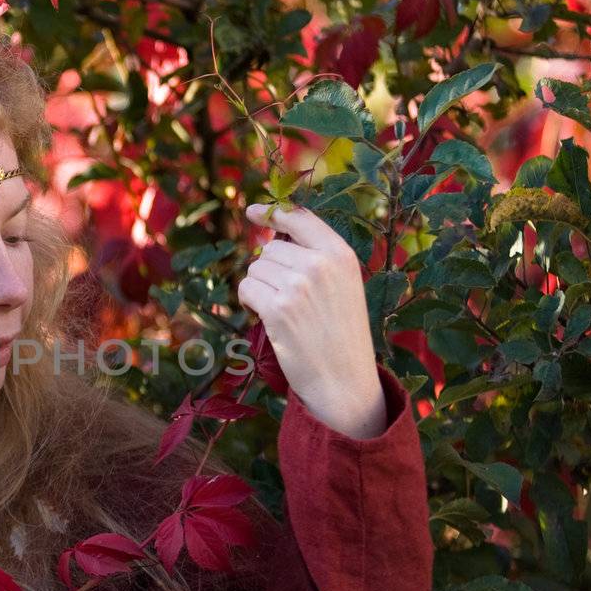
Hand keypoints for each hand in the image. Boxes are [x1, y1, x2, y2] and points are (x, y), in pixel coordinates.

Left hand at [239, 201, 384, 438]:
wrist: (344, 379)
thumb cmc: (341, 334)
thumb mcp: (343, 286)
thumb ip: (317, 258)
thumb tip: (274, 237)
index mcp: (341, 254)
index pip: (300, 218)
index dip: (273, 212)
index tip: (254, 211)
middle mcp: (320, 264)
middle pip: (270, 248)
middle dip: (269, 270)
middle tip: (286, 298)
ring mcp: (298, 285)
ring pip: (255, 269)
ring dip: (258, 288)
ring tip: (280, 311)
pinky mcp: (277, 308)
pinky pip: (246, 289)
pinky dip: (248, 302)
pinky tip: (265, 318)